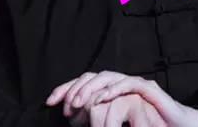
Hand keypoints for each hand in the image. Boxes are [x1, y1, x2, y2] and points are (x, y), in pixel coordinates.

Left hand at [45, 71, 197, 126]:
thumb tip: (72, 123)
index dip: (66, 89)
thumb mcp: (114, 125)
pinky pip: (129, 83)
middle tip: (64, 105)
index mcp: (111, 91)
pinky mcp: (148, 88)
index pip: (85, 83)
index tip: (49, 102)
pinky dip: (114, 88)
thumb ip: (97, 121)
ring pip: (109, 76)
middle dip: (75, 87)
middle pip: (93, 76)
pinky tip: (102, 98)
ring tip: (79, 103)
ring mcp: (134, 84)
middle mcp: (121, 84)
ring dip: (91, 88)